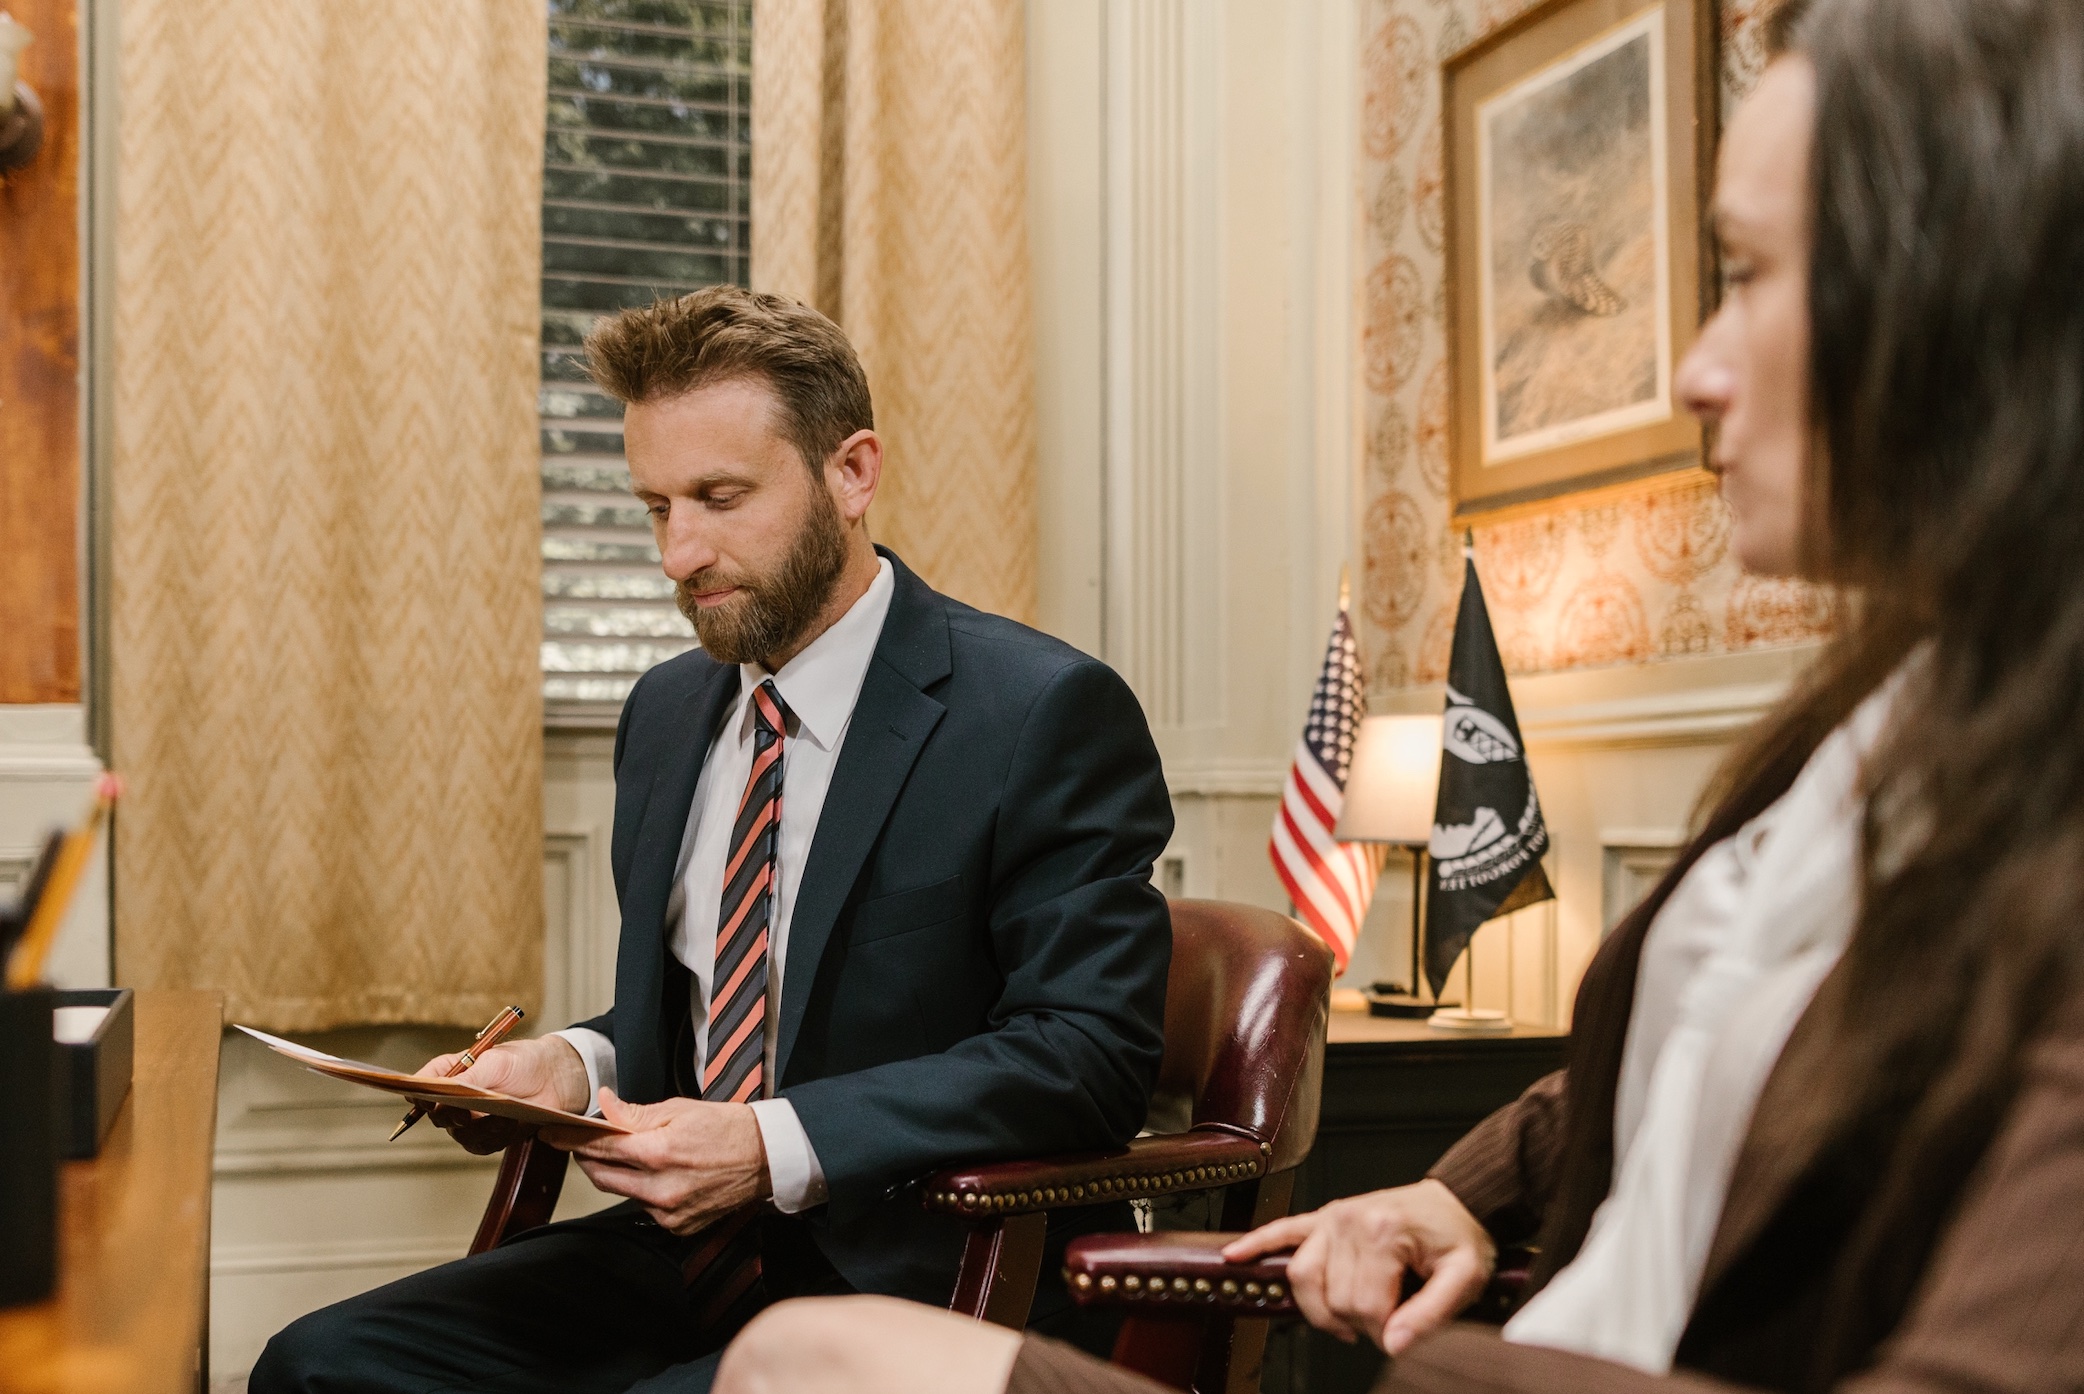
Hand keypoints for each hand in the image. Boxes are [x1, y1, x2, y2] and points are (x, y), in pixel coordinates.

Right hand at [420, 1036, 589, 1155]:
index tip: (419, 1097)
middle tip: (468, 1112)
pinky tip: (510, 1122)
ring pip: (459, 1135)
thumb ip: (467, 1077)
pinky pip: (483, 1145)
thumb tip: (439, 1098)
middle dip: (452, 1115)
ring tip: (500, 1115)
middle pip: (437, 1116)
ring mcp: (471, 1120)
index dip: (415, 1092)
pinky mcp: (490, 1135)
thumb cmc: (523, 1061)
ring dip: (479, 1128)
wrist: (555, 1077)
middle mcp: (456, 1099)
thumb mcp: (495, 1061)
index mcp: (451, 1073)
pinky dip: (495, 1135)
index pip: (420, 1084)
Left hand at [545, 1090, 772, 1234]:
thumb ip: (634, 1114)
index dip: (572, 1140)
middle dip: (587, 1159)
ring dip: (615, 1175)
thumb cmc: (725, 1127)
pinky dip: (641, 1192)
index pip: (601, 1148)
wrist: (765, 1157)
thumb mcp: (679, 1109)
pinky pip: (645, 1209)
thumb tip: (603, 1106)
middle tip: (581, 1144)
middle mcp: (661, 1189)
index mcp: (659, 1153)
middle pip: (602, 1177)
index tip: (552, 1134)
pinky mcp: (678, 1226)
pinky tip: (654, 1176)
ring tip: (624, 1156)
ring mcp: (670, 1212)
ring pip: (623, 1193)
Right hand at [1222, 1179, 1494, 1353]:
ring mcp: (1332, 1217)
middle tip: (1389, 1322)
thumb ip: (1431, 1316)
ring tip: (1346, 1322)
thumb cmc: (1461, 1238)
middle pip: (1335, 1298)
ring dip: (1320, 1309)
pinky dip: (1256, 1244)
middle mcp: (1350, 1221)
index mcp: (1383, 1233)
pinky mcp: (1323, 1216)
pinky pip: (1283, 1231)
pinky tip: (1236, 1257)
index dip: (1385, 1334)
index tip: (1405, 1334)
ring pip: (1302, 1277)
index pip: (1365, 1308)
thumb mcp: (1464, 1279)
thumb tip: (1393, 1345)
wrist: (1458, 1200)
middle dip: (1361, 1323)